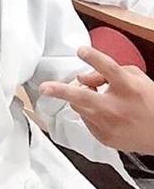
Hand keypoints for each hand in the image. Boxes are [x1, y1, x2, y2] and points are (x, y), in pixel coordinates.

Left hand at [39, 46, 153, 153]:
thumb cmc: (149, 102)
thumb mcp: (135, 77)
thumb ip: (107, 72)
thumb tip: (82, 76)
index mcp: (128, 87)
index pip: (109, 69)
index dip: (93, 58)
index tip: (81, 50)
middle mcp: (117, 108)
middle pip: (84, 97)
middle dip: (61, 91)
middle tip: (44, 88)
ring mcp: (110, 125)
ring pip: (79, 106)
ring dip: (78, 97)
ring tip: (95, 94)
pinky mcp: (104, 138)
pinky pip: (85, 119)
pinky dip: (88, 112)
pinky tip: (104, 112)